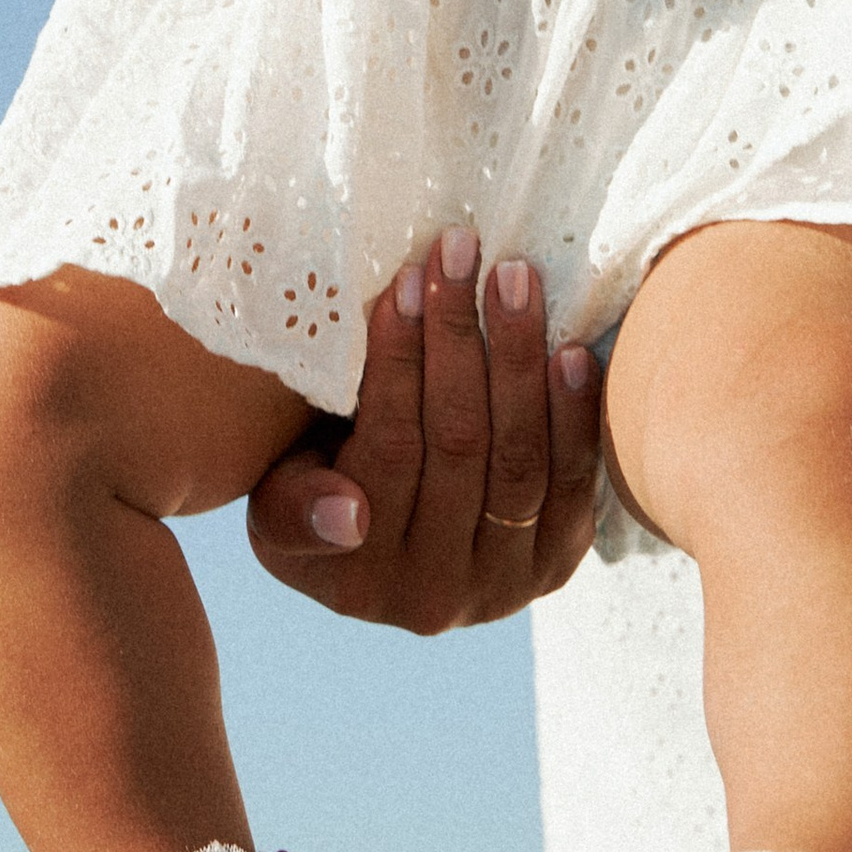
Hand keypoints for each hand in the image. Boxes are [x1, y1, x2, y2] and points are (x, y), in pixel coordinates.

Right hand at [245, 227, 602, 632]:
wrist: (391, 550)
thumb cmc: (319, 492)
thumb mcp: (277, 504)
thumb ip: (296, 510)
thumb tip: (347, 513)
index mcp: (359, 579)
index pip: (389, 447)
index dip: (399, 359)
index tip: (406, 280)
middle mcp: (437, 596)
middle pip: (460, 445)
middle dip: (459, 338)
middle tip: (461, 255)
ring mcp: (505, 585)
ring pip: (520, 459)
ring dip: (519, 359)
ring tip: (513, 279)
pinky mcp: (558, 564)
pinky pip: (574, 482)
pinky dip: (574, 414)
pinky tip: (570, 350)